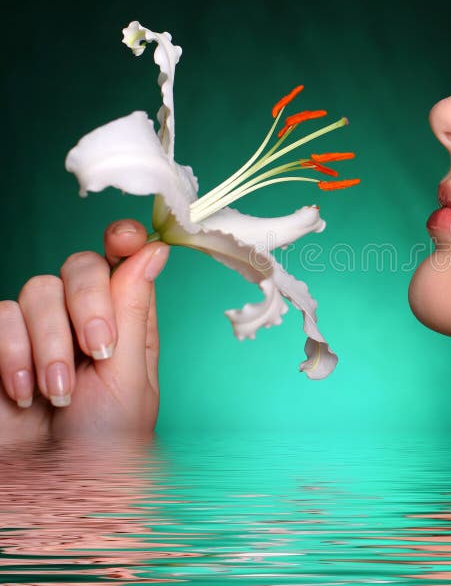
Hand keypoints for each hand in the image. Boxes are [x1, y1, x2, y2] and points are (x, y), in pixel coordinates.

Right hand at [0, 220, 168, 442]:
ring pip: (38, 289)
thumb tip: (156, 249)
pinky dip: (12, 352)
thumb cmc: (102, 445)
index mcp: (128, 321)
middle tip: (98, 350)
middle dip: (89, 304)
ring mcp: (39, 330)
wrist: (49, 490)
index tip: (124, 239)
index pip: (126, 261)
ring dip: (50, 343)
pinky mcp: (0, 344)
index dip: (125, 239)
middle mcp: (84, 317)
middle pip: (82, 265)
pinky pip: (0, 314)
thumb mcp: (129, 379)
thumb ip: (134, 310)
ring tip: (58, 393)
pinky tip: (21, 392)